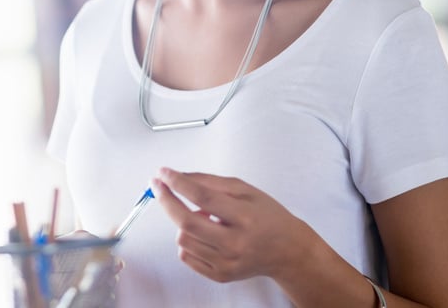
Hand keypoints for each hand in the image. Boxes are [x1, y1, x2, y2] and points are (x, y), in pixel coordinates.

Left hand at [152, 167, 310, 283]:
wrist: (287, 250)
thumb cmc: (267, 216)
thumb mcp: (244, 190)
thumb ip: (209, 182)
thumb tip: (178, 177)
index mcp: (244, 217)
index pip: (202, 197)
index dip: (177, 183)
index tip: (163, 173)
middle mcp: (235, 243)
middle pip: (186, 222)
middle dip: (166, 200)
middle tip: (160, 186)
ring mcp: (227, 263)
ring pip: (183, 239)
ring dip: (182, 222)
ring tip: (202, 216)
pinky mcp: (220, 275)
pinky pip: (186, 256)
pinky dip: (187, 240)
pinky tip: (203, 233)